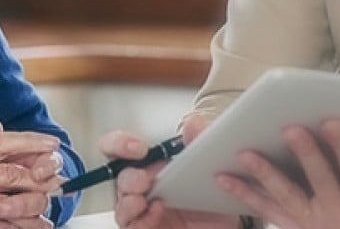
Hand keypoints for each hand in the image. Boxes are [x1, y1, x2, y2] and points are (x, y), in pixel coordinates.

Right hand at [106, 115, 240, 228]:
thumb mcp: (208, 168)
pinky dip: (141, 220)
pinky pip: (131, 225)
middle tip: (145, 180)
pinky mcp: (144, 227)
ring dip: (129, 201)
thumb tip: (192, 122)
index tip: (138, 148)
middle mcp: (140, 186)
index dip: (119, 143)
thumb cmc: (207, 196)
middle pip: (119, 177)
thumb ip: (199, 142)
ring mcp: (140, 209)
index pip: (118, 148)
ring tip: (144, 200)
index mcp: (147, 164)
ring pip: (120, 204)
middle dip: (130, 178)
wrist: (221, 226)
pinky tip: (156, 213)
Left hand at [216, 119, 339, 228]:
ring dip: (264, 174)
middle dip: (305, 154)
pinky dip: (242, 192)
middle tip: (289, 128)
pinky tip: (221, 176)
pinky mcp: (290, 224)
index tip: (331, 121)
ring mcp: (312, 219)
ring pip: (285, 195)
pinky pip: (263, 208)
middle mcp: (339, 210)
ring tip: (244, 153)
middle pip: (319, 179)